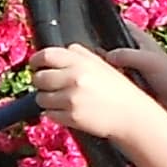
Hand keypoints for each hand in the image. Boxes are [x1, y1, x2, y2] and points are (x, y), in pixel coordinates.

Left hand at [29, 42, 160, 144]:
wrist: (131, 116)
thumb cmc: (118, 90)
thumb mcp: (103, 65)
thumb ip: (83, 55)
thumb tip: (65, 49)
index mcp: (81, 62)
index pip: (47, 55)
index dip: (36, 60)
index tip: (35, 64)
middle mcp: (74, 78)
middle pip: (39, 78)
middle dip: (41, 82)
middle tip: (50, 85)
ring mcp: (71, 98)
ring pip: (41, 98)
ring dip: (47, 100)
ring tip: (61, 100)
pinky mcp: (71, 117)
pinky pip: (49, 114)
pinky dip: (54, 113)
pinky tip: (68, 111)